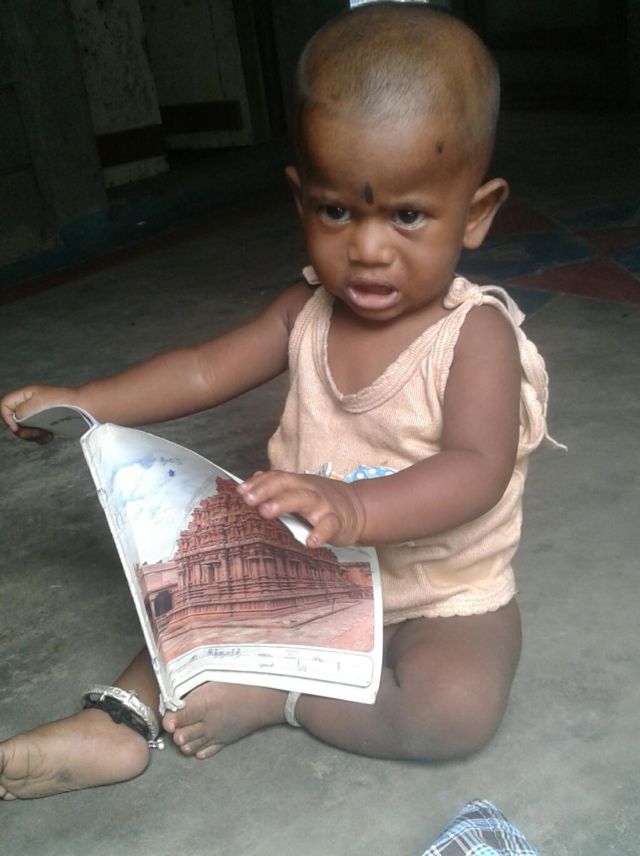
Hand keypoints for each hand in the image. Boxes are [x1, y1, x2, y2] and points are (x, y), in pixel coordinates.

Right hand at [0, 384, 74, 443]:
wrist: (84, 407)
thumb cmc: (63, 402)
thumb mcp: (37, 404)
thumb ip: (20, 411)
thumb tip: (16, 420)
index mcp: (26, 395)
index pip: (5, 404)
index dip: (6, 418)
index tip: (17, 427)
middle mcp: (30, 404)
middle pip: (14, 421)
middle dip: (24, 430)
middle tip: (37, 432)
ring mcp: (37, 414)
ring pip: (25, 429)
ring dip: (33, 435)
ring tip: (46, 434)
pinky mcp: (46, 423)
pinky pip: (36, 434)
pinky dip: (41, 438)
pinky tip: (50, 436)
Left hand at [237, 470, 365, 547]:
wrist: (358, 508)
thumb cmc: (322, 501)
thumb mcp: (300, 489)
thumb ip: (277, 486)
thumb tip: (252, 481)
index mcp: (298, 483)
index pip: (276, 477)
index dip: (258, 483)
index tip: (240, 491)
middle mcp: (309, 490)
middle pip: (286, 484)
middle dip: (266, 490)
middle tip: (248, 500)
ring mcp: (323, 504)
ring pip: (304, 499)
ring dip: (284, 503)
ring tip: (266, 511)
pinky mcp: (337, 521)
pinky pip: (328, 525)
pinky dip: (320, 532)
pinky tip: (310, 541)